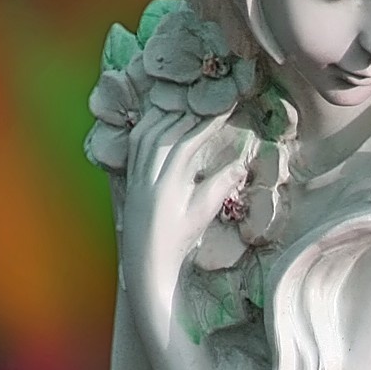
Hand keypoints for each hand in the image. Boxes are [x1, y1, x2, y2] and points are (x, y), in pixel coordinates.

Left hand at [120, 108, 254, 294]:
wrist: (147, 265)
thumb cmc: (177, 243)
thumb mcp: (202, 216)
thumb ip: (220, 187)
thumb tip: (241, 164)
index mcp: (166, 187)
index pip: (185, 145)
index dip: (204, 126)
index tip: (221, 112)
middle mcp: (145, 178)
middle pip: (162, 135)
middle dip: (183, 116)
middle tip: (202, 104)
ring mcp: (134, 179)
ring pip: (143, 137)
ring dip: (162, 118)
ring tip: (181, 107)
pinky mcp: (129, 182)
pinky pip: (133, 147)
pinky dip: (146, 130)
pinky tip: (157, 124)